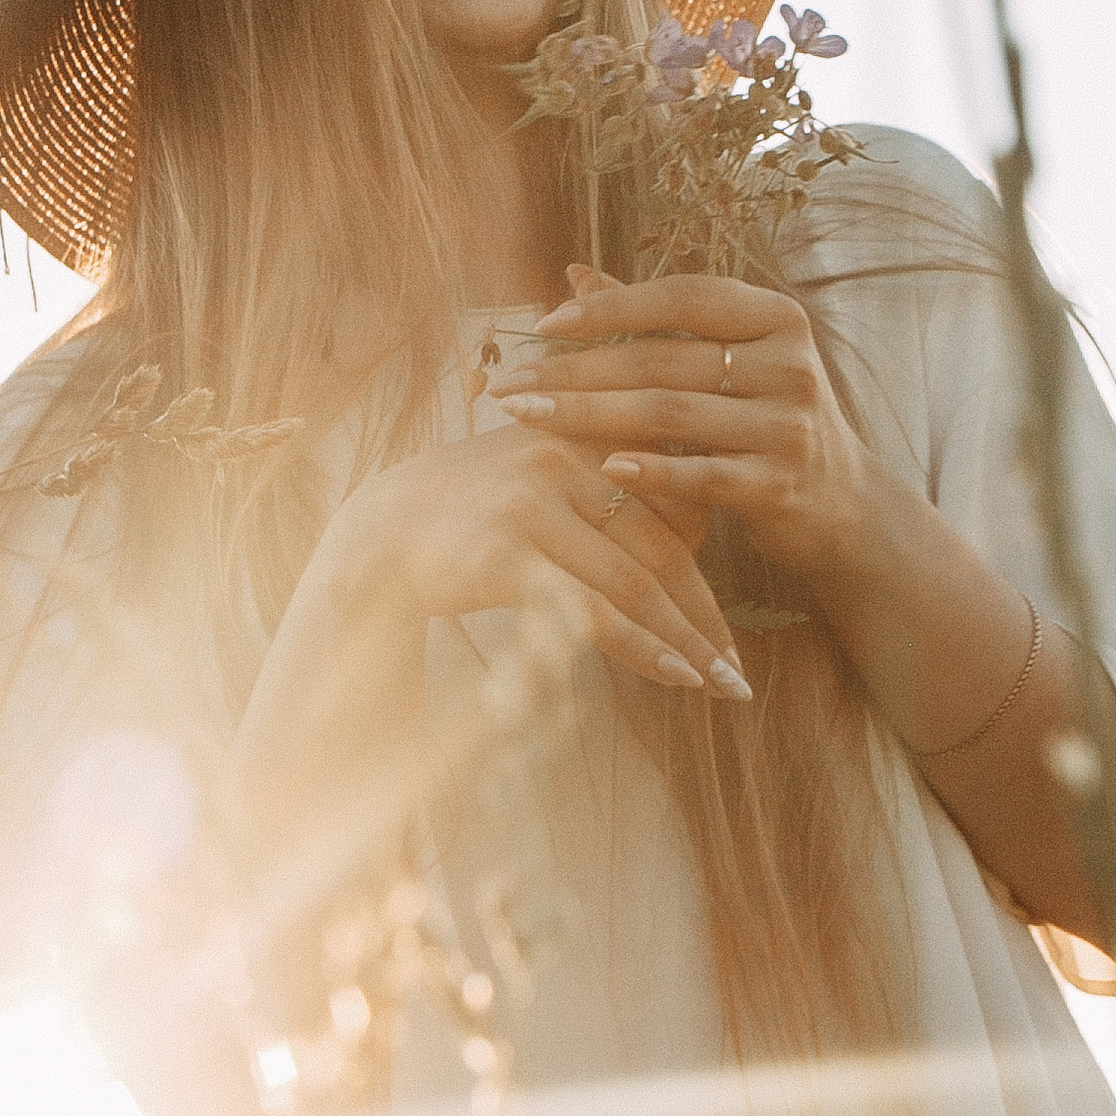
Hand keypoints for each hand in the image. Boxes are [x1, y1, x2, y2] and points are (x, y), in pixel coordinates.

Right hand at [324, 422, 752, 700]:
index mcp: (580, 432)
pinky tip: (673, 677)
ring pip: (635, 580)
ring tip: (718, 684)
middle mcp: (560, 458)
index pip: (671, 500)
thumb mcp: (541, 476)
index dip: (714, 562)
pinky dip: (641, 647)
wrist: (376, 534)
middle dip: (707, 614)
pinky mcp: (505, 552)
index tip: (733, 618)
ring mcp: (532, 504)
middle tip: (739, 669)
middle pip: (661, 543)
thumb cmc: (471, 514)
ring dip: (685, 640)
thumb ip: (607, 484)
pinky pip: (593, 609)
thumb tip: (697, 522)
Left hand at [488, 269, 887, 590]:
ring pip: (671, 413)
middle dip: (577, 369)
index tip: (544, 324)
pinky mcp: (779, 486)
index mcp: (775, 318)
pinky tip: (601, 468)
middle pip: (663, 359)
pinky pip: (702, 476)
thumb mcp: (728, 358)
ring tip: (528, 418)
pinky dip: (651, 470)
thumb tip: (573, 272)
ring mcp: (788, 426)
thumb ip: (656, 319)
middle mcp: (789, 365)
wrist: (842, 504)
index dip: (611, 306)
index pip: (683, 297)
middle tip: (510, 381)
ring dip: (589, 415)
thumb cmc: (765, 415)